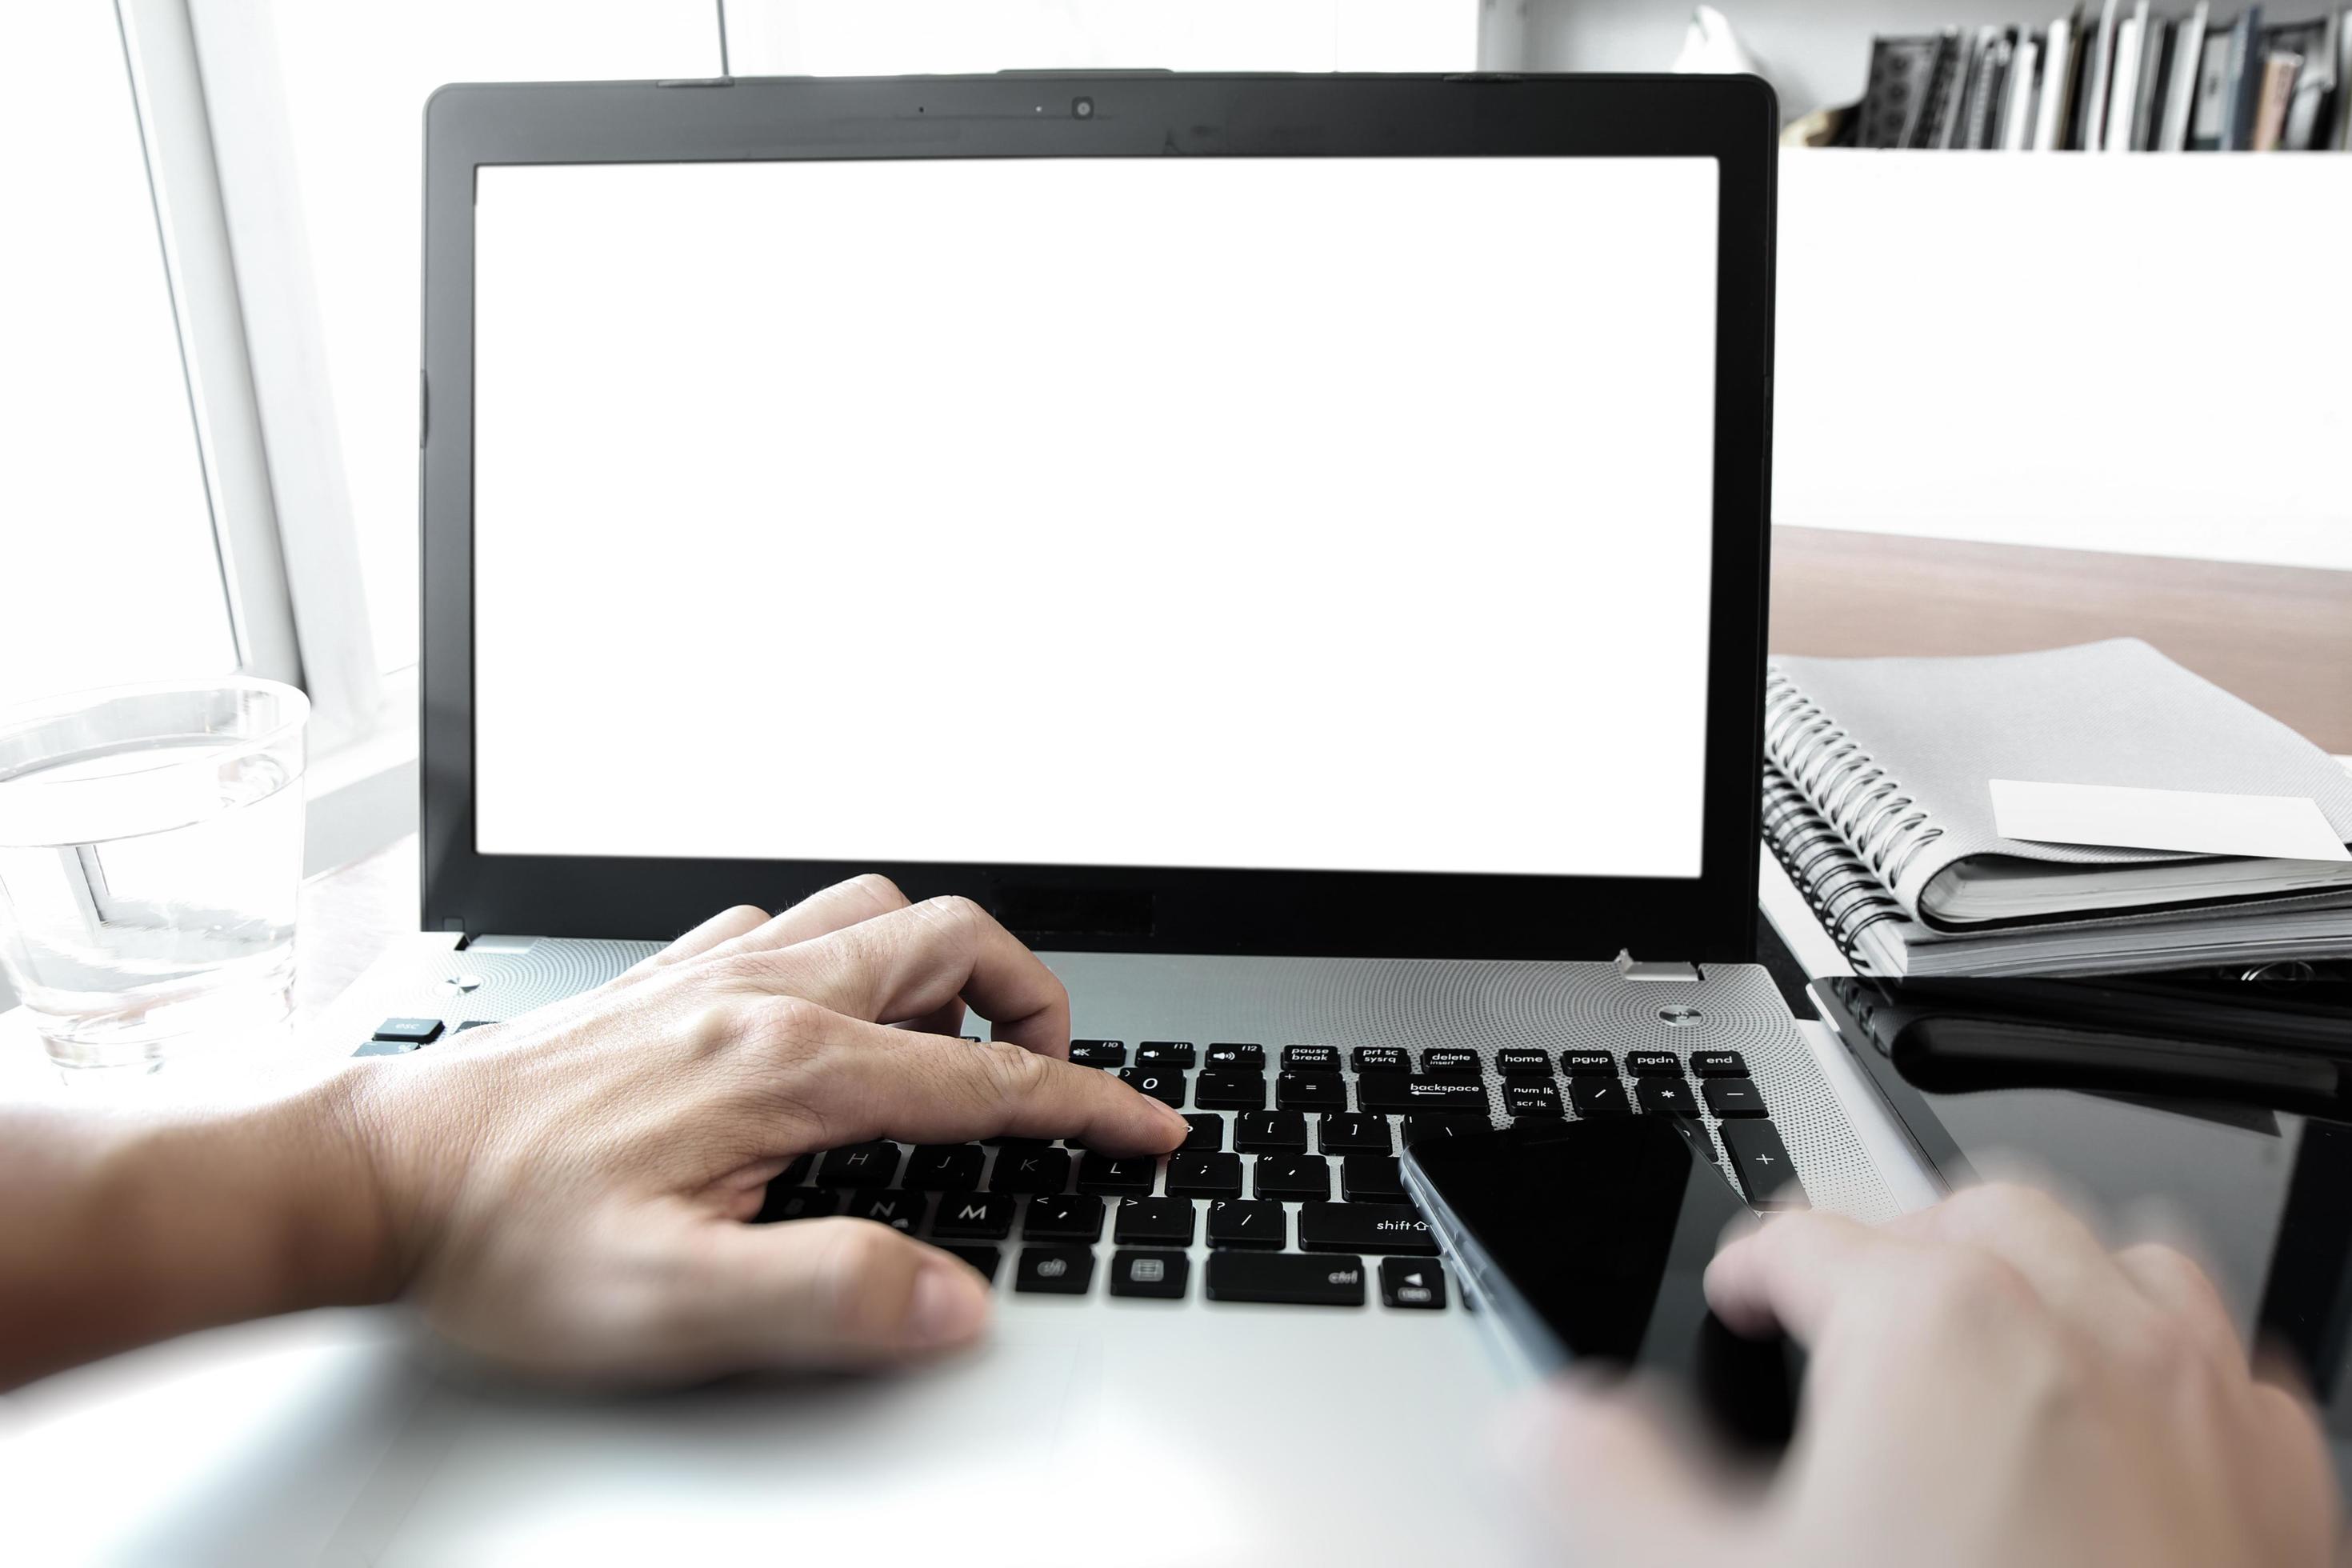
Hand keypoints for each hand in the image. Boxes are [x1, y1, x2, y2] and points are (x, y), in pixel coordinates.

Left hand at [341, 875, 1187, 1384]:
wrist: (375, 1179)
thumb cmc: (507, 1242)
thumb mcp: (673, 1306)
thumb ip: (830, 1297)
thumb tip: (958, 1301)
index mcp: (785, 1069)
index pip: (984, 1075)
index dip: (1086, 1106)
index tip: (1147, 1130)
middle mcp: (760, 995)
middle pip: (951, 943)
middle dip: (1035, 1000)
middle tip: (1054, 1072)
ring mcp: (714, 973)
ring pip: (878, 910)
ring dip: (947, 961)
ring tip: (959, 1036)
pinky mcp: (669, 976)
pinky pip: (793, 920)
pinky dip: (852, 950)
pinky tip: (831, 1009)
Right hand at [1513, 1184, 2338, 1567]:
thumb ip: (1606, 1491)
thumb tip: (1539, 1432)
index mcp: (1929, 1323)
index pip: (1796, 1236)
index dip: (1741, 1274)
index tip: (1734, 1306)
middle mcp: (2076, 1324)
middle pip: (1963, 1212)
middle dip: (1896, 1248)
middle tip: (1845, 1321)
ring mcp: (2195, 1394)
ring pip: (2114, 1256)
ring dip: (2043, 1279)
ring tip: (1988, 1344)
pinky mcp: (2285, 1480)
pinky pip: (2224, 1357)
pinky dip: (2165, 1365)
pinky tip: (2128, 1432)